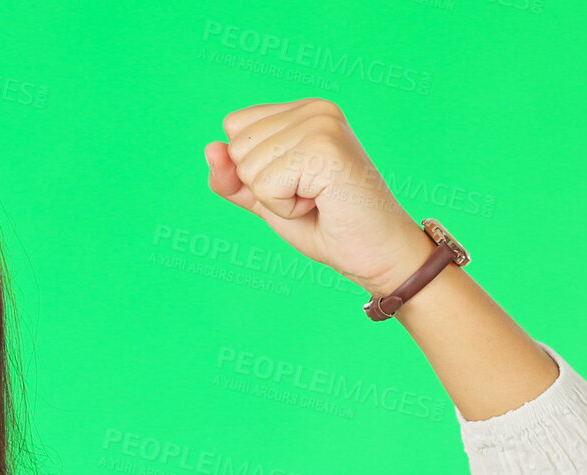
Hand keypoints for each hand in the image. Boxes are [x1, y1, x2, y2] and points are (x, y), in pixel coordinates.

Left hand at [205, 98, 433, 296]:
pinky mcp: (324, 148)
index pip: (234, 127)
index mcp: (303, 110)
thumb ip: (232, 177)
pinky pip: (265, 185)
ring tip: (318, 199)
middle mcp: (314, 109)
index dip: (250, 169)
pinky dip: (285, 208)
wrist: (376, 253)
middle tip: (310, 196)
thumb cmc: (326, 225)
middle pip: (236, 146)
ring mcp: (321, 124)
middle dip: (262, 186)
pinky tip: (322, 203)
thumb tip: (210, 149)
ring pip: (248, 168)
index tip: (297, 183)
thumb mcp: (266, 199)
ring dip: (275, 199)